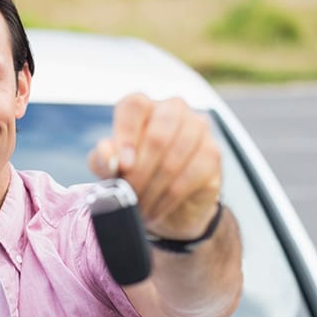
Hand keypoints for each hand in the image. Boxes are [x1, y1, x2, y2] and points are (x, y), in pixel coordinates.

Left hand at [87, 94, 221, 240]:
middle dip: (139, 172)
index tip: (121, 166)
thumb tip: (108, 155)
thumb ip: (104, 157)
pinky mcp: (213, 154)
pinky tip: (155, 210)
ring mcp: (198, 129)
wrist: (171, 206)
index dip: (125, 135)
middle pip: (157, 135)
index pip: (134, 106)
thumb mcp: (111, 168)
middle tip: (128, 195)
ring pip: (173, 159)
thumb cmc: (138, 176)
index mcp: (145, 107)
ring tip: (138, 208)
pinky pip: (189, 177)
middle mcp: (174, 110)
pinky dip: (167, 199)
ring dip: (152, 189)